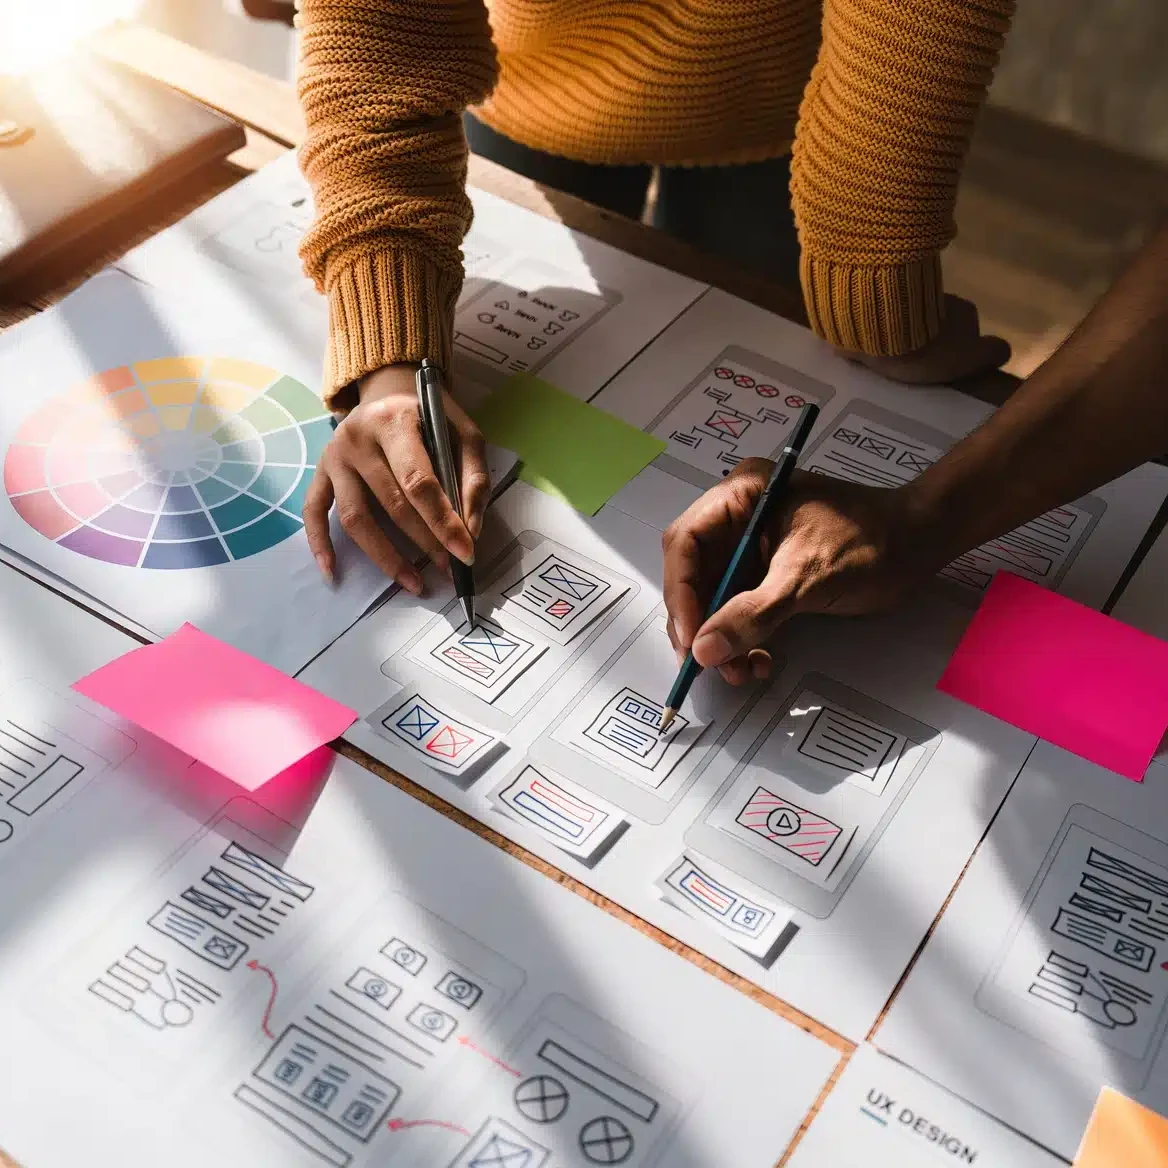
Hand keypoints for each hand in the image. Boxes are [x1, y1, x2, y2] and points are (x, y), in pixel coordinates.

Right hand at [303, 364, 489, 590]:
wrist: (387, 390)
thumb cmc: (429, 416)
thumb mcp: (462, 432)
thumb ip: (473, 476)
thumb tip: (471, 529)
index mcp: (394, 421)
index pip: (418, 482)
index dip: (442, 521)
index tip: (465, 553)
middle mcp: (357, 438)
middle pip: (391, 504)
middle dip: (424, 542)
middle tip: (448, 568)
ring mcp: (333, 456)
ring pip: (355, 517)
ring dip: (386, 556)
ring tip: (414, 582)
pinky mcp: (319, 471)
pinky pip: (314, 512)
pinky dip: (319, 544)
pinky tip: (332, 572)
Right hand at [662, 460, 941, 683]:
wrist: (922, 542)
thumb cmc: (870, 543)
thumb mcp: (806, 579)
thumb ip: (752, 614)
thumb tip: (704, 651)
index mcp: (741, 495)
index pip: (686, 543)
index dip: (681, 594)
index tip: (691, 640)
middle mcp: (738, 516)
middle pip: (694, 573)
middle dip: (699, 624)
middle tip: (705, 666)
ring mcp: (751, 546)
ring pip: (714, 598)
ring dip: (720, 638)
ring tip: (738, 671)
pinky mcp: (767, 572)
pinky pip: (739, 607)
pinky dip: (742, 637)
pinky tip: (756, 660)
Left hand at [840, 294, 1010, 384]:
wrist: (883, 328)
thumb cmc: (931, 348)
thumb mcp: (972, 356)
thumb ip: (993, 353)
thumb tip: (1002, 350)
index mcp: (967, 311)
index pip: (970, 333)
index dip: (959, 352)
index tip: (943, 368)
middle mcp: (944, 298)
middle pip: (941, 327)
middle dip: (932, 343)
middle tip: (917, 366)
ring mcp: (914, 297)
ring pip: (916, 322)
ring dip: (908, 337)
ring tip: (894, 359)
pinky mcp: (885, 302)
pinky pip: (890, 321)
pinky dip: (888, 333)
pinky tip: (878, 349)